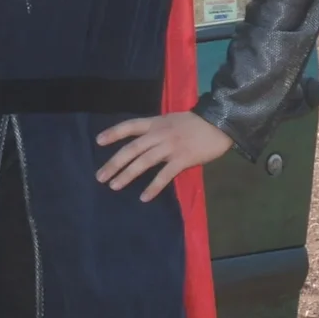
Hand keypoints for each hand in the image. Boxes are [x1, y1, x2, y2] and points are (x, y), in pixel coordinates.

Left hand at [95, 109, 230, 202]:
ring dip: (127, 174)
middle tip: (99, 177)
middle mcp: (159, 134)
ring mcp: (171, 147)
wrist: (220, 123)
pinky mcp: (183, 159)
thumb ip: (156, 130)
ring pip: (144, 161)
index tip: (98, 141)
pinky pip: (164, 175)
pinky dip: (153, 187)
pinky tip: (144, 197)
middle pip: (132, 149)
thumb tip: (142, 142)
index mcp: (156, 123)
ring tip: (114, 186)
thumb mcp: (172, 120)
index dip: (114, 133)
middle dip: (114, 163)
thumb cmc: (196, 123)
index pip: (130, 126)